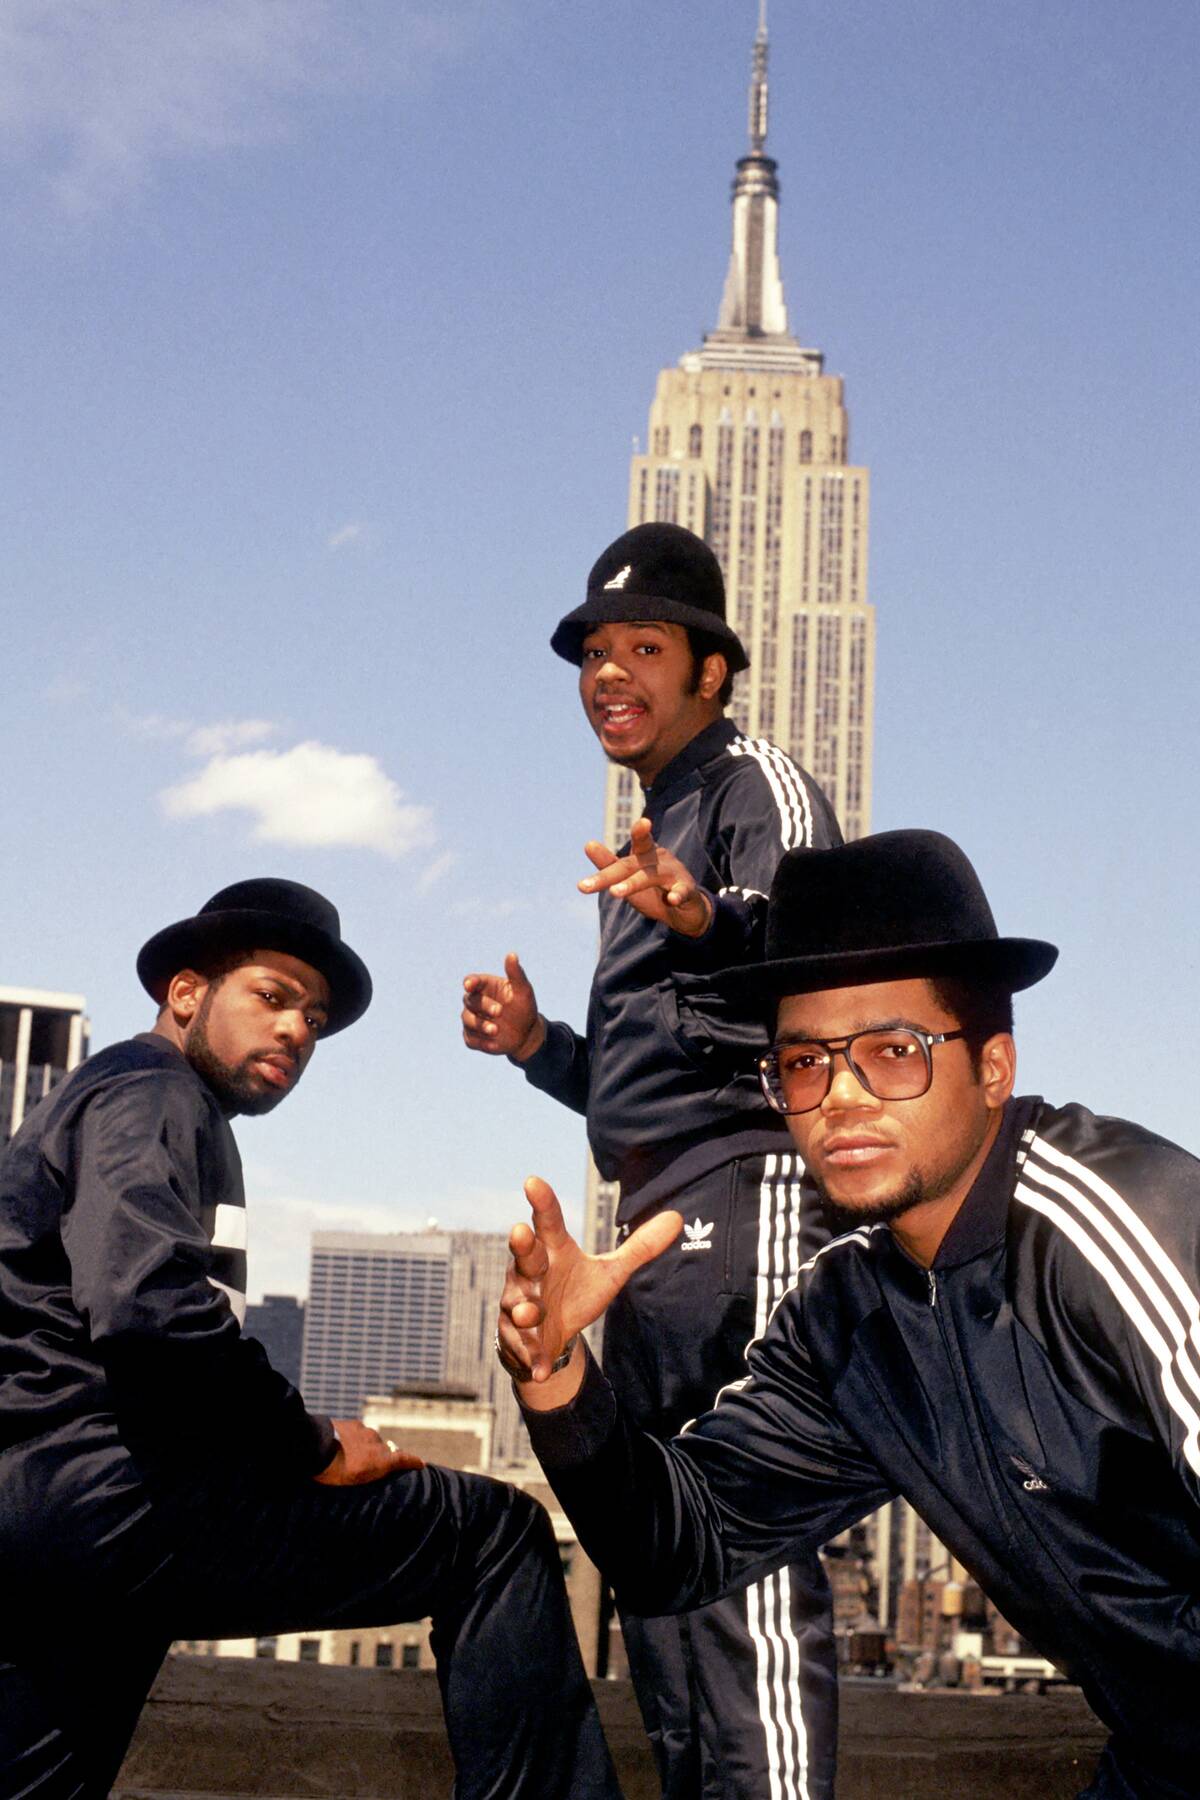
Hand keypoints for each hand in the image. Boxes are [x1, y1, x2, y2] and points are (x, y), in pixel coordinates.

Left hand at [314, 1419, 424, 1485]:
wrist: (315, 1446)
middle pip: (384, 1451)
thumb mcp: (355, 1481)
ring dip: (364, 1448)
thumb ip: (372, 1473)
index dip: (413, 1461)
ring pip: (370, 1440)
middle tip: (366, 1467)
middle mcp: (377, 1444)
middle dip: (379, 1458)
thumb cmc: (334, 1471)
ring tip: (349, 1457)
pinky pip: (358, 1433)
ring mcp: (365, 1432)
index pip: (404, 1459)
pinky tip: (342, 1446)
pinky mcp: (353, 1424)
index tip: (421, 1463)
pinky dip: (354, 1439)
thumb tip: (382, 1468)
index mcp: (381, 1461)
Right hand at [461, 952, 544, 1060]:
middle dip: (483, 1006)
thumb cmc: (524, 1008)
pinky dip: (481, 1042)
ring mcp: (472, 1020)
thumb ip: (516, 974)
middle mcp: (476, 1002)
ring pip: (467, 1020)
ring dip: (480, 1025)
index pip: (472, 981)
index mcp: (485, 987)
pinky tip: (494, 1044)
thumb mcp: (523, 991)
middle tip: (499, 1011)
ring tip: (496, 1030)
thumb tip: (512, 955)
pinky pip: (470, 1039)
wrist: (526, 1034)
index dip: (470, 983)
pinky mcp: (472, 1037)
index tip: (470, 985)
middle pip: (469, 1000)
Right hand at [498, 1176, 681, 1407]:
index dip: (542, 1201)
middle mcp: (530, 1272)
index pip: (547, 1221)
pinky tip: (541, 1369)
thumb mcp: (610, 1272)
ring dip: (524, 1308)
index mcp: (553, 1250)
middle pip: (523, 1255)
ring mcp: (521, 1304)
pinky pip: (524, 1346)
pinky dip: (532, 1357)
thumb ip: (640, 1247)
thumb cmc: (575, 1290)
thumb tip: (677, 1217)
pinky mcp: (519, 1337)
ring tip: (532, 1313)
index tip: (533, 1181)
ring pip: (517, 1302)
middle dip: (521, 1245)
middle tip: (521, 1231)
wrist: (550, 1334)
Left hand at [577, 818, 713, 937]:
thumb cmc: (653, 889)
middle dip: (607, 876)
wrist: (686, 910)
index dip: (640, 832)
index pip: (639, 842)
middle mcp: (660, 860)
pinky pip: (682, 892)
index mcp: (645, 854)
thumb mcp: (628, 877)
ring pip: (652, 877)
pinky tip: (672, 899)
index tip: (643, 823)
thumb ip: (608, 863)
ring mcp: (674, 875)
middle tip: (583, 886)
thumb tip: (588, 844)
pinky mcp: (687, 892)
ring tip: (614, 892)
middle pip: (631, 865)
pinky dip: (678, 895)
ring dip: (633, 883)